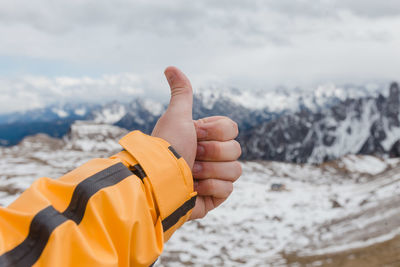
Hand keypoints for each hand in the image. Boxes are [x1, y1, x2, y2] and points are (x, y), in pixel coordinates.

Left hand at [152, 67, 241, 219]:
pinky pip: (228, 189)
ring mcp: (214, 176)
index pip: (232, 129)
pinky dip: (210, 188)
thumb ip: (182, 93)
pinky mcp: (215, 196)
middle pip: (236, 149)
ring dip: (209, 171)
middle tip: (191, 155)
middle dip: (211, 152)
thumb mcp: (176, 116)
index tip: (195, 134)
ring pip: (235, 170)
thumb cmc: (167, 147)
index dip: (215, 132)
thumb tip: (170, 67)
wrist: (158, 181)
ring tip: (190, 173)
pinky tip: (193, 188)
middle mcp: (211, 156)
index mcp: (205, 137)